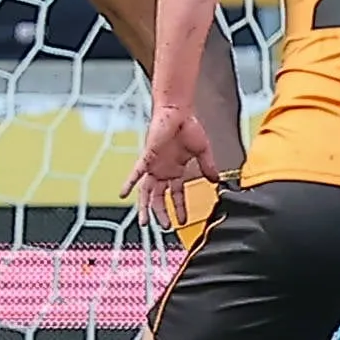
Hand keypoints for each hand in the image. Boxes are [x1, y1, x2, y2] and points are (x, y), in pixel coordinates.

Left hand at [124, 103, 221, 228]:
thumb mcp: (203, 151)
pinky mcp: (147, 158)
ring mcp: (154, 166)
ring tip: (145, 222)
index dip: (180, 209)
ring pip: (147, 192)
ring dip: (146, 207)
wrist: (178, 112)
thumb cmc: (189, 127)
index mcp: (176, 170)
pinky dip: (129, 183)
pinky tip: (123, 194)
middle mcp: (163, 171)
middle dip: (162, 214)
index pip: (177, 195)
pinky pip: (136, 174)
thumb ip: (208, 167)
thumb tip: (216, 180)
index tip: (183, 221)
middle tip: (165, 227)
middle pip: (160, 198)